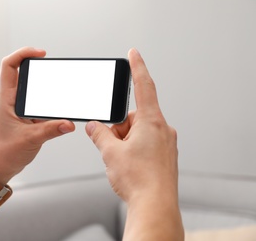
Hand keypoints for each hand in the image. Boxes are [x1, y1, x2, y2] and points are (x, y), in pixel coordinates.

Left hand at [0, 47, 74, 183]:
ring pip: (32, 86)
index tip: (41, 53)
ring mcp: (18, 106)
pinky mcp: (26, 114)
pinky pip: (38, 101)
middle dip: (38, 66)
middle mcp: (11, 99)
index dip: (24, 54)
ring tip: (59, 84)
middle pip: (22, 71)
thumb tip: (69, 123)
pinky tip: (58, 104)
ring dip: (45, 84)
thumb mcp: (30, 139)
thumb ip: (51, 130)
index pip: (9, 65)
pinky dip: (49, 100)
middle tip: (54, 67)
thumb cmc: (5, 152)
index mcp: (6, 98)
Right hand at [85, 48, 177, 202]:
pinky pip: (145, 144)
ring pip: (137, 132)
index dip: (137, 67)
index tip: (134, 53)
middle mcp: (162, 129)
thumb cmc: (139, 180)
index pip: (144, 86)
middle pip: (133, 117)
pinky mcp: (164, 156)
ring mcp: (165, 143)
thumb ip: (100, 134)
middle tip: (109, 145)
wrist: (155, 206)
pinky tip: (128, 164)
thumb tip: (94, 127)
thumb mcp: (111, 152)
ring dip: (124, 141)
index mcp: (151, 122)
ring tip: (119, 160)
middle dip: (118, 128)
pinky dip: (133, 149)